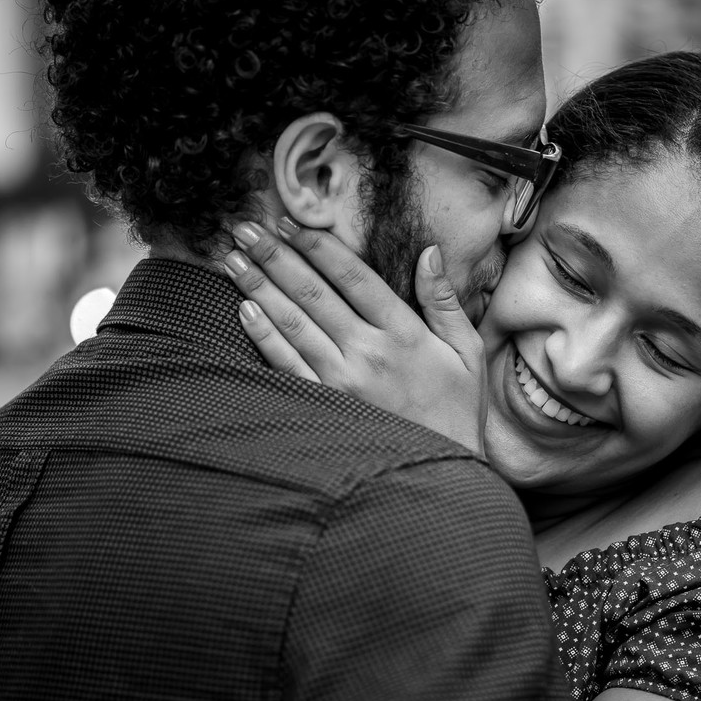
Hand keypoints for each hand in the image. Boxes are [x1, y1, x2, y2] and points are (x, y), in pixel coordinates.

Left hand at [224, 217, 486, 454]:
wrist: (442, 476)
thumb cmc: (458, 412)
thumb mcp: (467, 352)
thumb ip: (444, 301)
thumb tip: (428, 252)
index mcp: (404, 332)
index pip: (353, 276)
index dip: (318, 246)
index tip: (291, 224)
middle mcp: (368, 352)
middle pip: (313, 292)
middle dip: (275, 256)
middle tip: (245, 229)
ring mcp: (342, 381)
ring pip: (292, 323)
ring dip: (258, 287)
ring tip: (232, 260)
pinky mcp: (325, 407)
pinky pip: (286, 366)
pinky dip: (263, 335)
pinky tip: (244, 310)